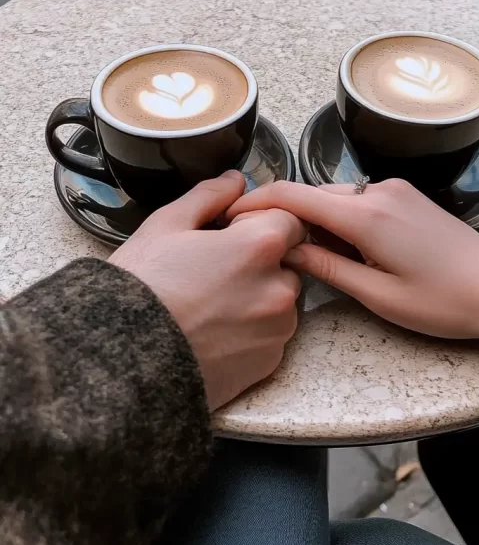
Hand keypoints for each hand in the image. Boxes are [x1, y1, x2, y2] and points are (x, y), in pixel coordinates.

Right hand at [111, 172, 306, 410]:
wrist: (123, 358)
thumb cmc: (142, 286)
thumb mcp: (166, 224)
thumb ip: (209, 196)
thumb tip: (236, 181)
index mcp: (260, 246)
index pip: (289, 219)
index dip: (258, 221)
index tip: (228, 232)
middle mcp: (279, 288)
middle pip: (287, 261)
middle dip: (259, 260)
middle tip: (213, 269)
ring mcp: (276, 330)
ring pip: (279, 300)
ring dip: (257, 296)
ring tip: (209, 304)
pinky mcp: (268, 363)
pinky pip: (270, 335)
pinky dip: (250, 331)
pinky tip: (213, 331)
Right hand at [226, 179, 478, 339]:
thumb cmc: (443, 302)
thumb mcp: (376, 295)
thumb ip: (326, 267)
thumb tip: (285, 250)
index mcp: (366, 214)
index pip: (295, 195)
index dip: (257, 202)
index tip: (228, 215)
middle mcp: (378, 191)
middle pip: (314, 194)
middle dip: (288, 219)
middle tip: (268, 251)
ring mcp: (395, 190)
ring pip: (337, 197)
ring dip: (318, 221)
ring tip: (310, 258)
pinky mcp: (407, 196)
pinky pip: (360, 199)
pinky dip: (343, 218)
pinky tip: (347, 248)